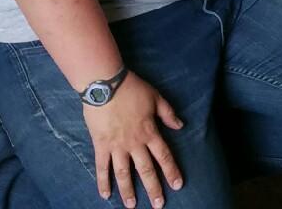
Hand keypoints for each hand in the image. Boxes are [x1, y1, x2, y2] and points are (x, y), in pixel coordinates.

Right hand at [83, 72, 183, 206]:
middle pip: (146, 170)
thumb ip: (168, 114)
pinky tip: (105, 195)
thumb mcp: (156, 97)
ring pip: (124, 173)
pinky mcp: (101, 145)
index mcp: (149, 132)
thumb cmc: (132, 88)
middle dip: (153, 188)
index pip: (164, 156)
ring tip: (131, 206)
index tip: (177, 185)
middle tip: (158, 205)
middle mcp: (135, 143)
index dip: (171, 171)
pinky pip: (102, 167)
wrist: (105, 84)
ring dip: (128, 191)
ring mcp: (117, 146)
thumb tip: (180, 126)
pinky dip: (103, 182)